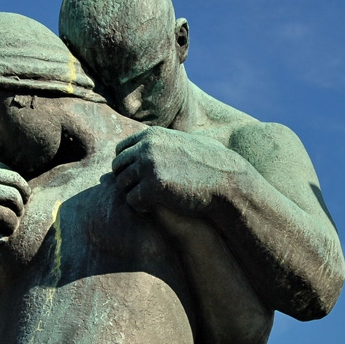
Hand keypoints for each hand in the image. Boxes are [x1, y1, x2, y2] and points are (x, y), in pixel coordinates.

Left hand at [112, 127, 242, 215]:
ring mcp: (147, 166)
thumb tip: (166, 138)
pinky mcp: (152, 187)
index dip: (128, 166)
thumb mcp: (191, 141)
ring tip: (150, 201)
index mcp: (152, 135)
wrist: (227, 182)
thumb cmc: (213, 164)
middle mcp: (146, 147)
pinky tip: (154, 208)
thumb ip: (171, 139)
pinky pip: (132, 200)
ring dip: (134, 195)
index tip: (140, 178)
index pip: (121, 150)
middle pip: (117, 168)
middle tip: (143, 193)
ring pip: (122, 185)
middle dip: (127, 181)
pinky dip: (140, 207)